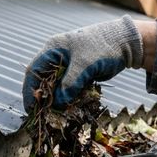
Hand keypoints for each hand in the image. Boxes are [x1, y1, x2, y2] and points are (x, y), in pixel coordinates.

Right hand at [22, 15, 144, 112]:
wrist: (125, 42)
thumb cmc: (103, 47)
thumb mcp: (84, 65)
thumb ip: (70, 83)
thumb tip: (58, 102)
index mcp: (53, 49)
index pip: (33, 71)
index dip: (30, 90)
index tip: (30, 108)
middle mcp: (57, 56)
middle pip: (43, 80)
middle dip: (43, 97)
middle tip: (43, 114)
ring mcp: (68, 65)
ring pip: (56, 85)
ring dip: (56, 99)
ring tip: (56, 114)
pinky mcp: (78, 72)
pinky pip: (68, 87)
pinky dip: (67, 97)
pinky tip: (68, 107)